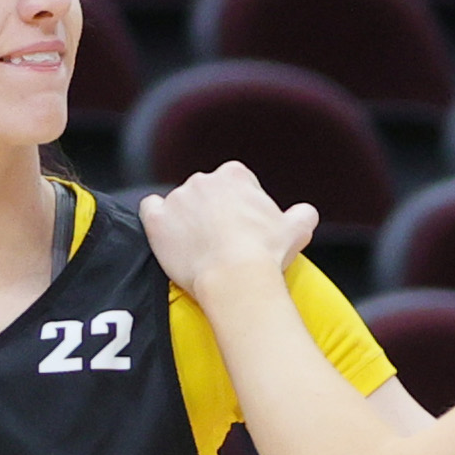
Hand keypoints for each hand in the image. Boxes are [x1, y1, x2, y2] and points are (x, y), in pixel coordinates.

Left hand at [136, 161, 315, 305]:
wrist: (235, 278)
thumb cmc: (265, 254)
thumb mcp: (297, 230)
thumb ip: (302, 214)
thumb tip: (305, 213)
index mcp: (234, 175)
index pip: (234, 183)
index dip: (238, 206)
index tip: (241, 227)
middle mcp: (203, 180)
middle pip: (205, 193)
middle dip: (210, 212)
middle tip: (220, 241)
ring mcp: (177, 199)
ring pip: (179, 204)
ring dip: (185, 220)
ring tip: (196, 248)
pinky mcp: (157, 220)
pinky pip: (150, 210)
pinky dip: (156, 220)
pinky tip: (167, 236)